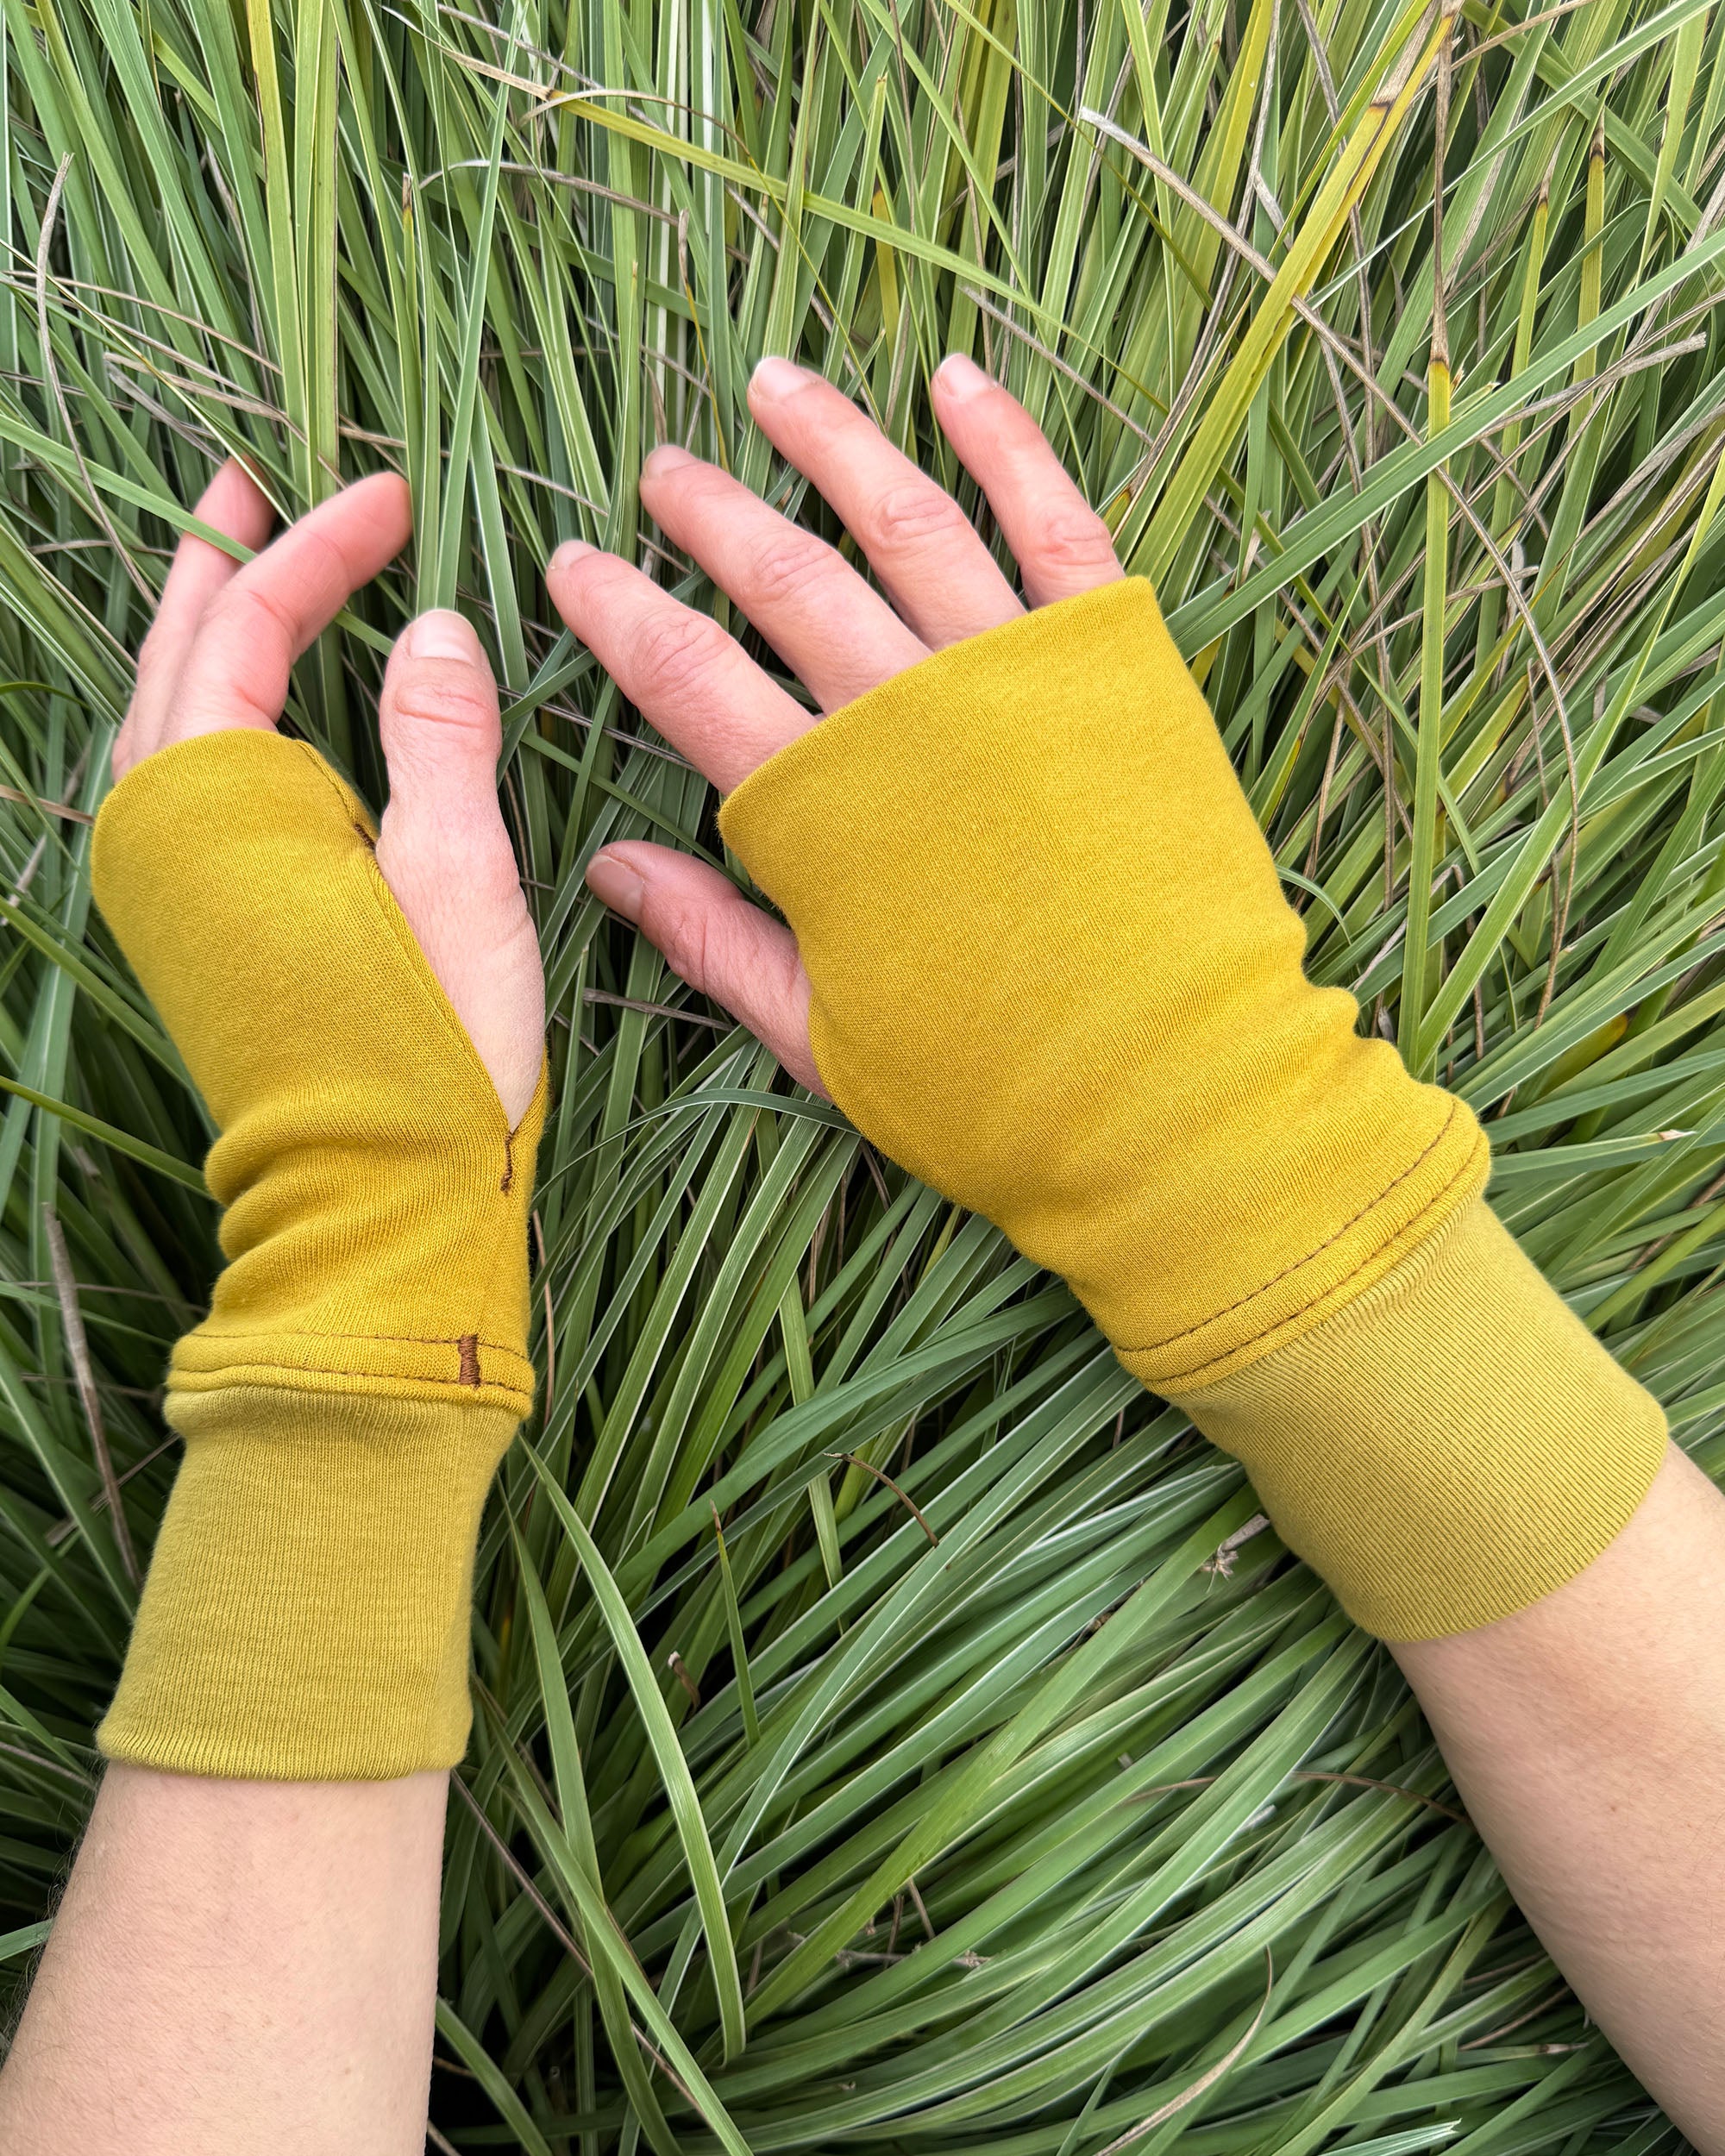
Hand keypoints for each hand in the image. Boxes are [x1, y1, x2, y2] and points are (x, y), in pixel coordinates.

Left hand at [116, 462, 543, 1123]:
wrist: (376, 1200)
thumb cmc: (430, 1046)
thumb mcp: (458, 879)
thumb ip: (438, 739)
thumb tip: (432, 627)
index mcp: (217, 806)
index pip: (253, 627)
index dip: (320, 549)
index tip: (390, 495)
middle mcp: (162, 834)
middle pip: (175, 657)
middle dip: (221, 564)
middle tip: (253, 483)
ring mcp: (166, 886)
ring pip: (161, 716)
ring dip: (200, 632)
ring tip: (242, 569)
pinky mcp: (193, 928)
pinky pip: (175, 776)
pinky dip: (205, 709)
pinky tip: (249, 706)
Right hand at [551, 354, 1122, 1090]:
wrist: (1176, 1088)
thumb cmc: (989, 1084)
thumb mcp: (822, 1036)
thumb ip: (714, 938)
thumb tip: (608, 861)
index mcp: (826, 811)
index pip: (689, 679)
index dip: (619, 615)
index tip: (570, 565)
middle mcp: (912, 715)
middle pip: (786, 579)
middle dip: (710, 514)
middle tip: (663, 469)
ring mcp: (1019, 674)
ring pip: (906, 521)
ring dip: (832, 442)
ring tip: (773, 384)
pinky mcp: (1117, 659)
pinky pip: (1054, 522)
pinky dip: (1004, 441)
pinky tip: (953, 381)